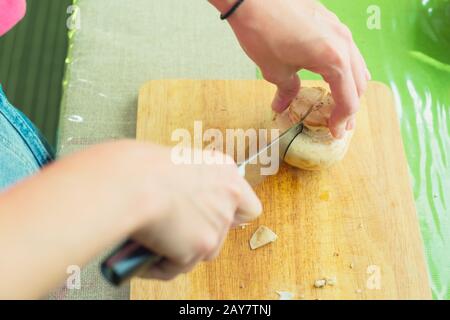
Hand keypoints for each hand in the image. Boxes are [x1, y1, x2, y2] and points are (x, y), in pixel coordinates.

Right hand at [130, 144, 261, 279]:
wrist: (130, 182)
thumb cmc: (141, 167)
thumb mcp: (175, 164)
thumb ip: (190, 183)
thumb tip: (179, 199)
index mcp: (224, 171)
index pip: (248, 205)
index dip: (232, 214)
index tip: (215, 217)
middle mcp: (228, 198)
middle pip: (223, 231)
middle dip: (199, 233)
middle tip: (176, 228)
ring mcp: (217, 224)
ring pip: (203, 252)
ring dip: (181, 250)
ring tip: (155, 241)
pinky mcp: (201, 246)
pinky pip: (177, 266)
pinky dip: (160, 264)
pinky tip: (144, 255)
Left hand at [210, 0, 369, 137]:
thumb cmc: (263, 32)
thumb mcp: (275, 70)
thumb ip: (287, 91)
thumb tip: (282, 106)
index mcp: (334, 60)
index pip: (348, 99)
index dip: (342, 119)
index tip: (335, 132)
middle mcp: (344, 44)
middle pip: (358, 84)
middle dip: (350, 106)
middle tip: (340, 123)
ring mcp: (340, 30)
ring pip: (356, 66)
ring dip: (351, 87)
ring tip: (341, 102)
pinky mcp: (331, 22)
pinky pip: (347, 50)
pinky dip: (346, 68)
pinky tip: (336, 74)